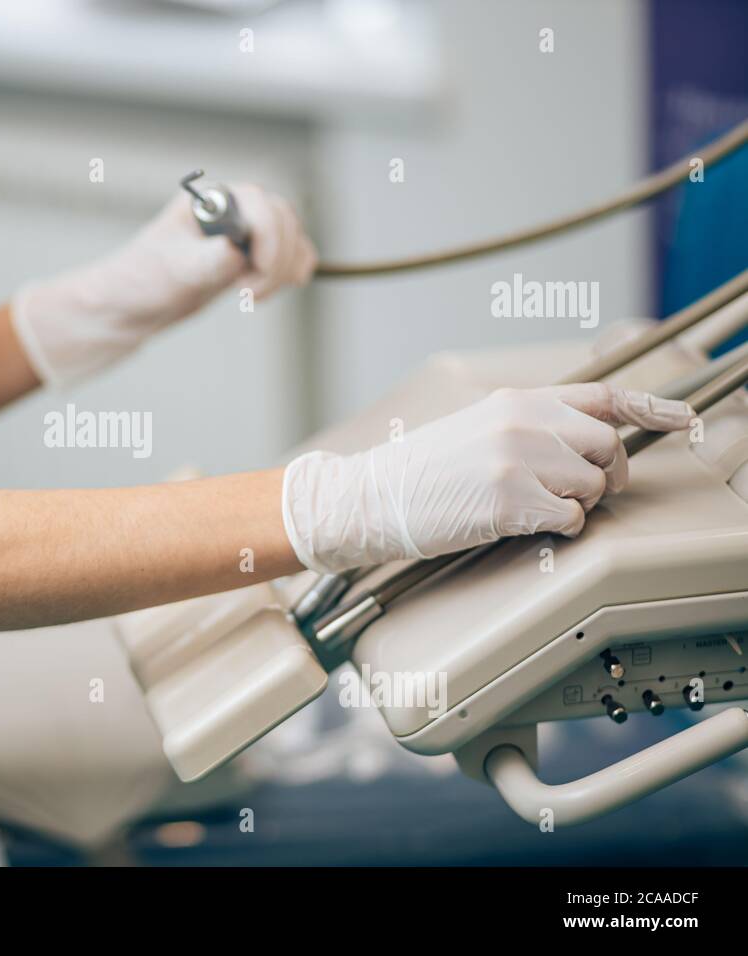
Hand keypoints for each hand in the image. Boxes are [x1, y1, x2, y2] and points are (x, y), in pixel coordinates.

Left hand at [11, 184, 315, 384]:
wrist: (131, 305)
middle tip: (249, 294)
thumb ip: (207, 261)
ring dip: (285, 268)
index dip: (268, 237)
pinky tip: (275, 288)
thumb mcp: (173, 273)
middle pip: (282, 219)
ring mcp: (243, 233)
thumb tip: (236, 251)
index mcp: (209, 201)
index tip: (255, 273)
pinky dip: (292, 270)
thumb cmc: (142, 281)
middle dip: (276, 259)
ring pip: (291, 237)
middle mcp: (231, 210)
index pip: (259, 204)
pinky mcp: (250, 257)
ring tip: (253, 296)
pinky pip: (290, 255)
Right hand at [281, 383, 694, 572]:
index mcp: (517, 400)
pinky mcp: (511, 499)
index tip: (681, 418)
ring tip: (531, 507)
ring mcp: (519, 459)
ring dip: (574, 504)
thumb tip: (585, 446)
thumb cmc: (421, 471)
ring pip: (592, 485)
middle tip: (586, 492)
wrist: (371, 496)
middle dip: (606, 475)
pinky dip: (556, 527)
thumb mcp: (477, 427)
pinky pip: (570, 518)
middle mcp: (524, 422)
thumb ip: (531, 425)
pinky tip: (521, 523)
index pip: (602, 396)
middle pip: (606, 446)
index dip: (650, 407)